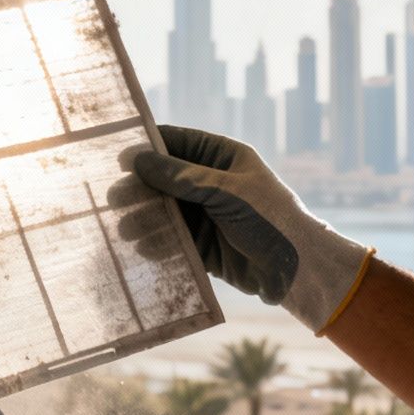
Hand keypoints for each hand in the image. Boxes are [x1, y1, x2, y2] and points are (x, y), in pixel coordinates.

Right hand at [111, 125, 372, 332]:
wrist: (298, 271)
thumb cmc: (270, 219)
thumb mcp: (225, 192)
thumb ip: (181, 177)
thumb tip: (136, 160)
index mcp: (223, 158)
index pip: (178, 143)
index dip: (148, 148)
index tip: (118, 158)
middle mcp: (212, 184)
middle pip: (165, 180)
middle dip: (141, 189)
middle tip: (115, 199)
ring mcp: (207, 216)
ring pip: (166, 212)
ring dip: (145, 219)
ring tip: (127, 230)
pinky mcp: (204, 246)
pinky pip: (173, 240)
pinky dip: (157, 243)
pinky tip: (143, 248)